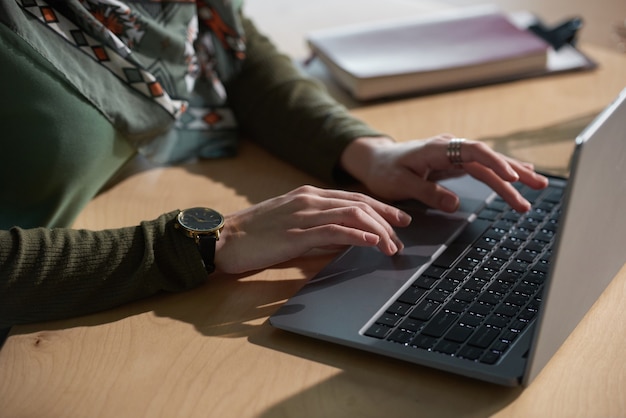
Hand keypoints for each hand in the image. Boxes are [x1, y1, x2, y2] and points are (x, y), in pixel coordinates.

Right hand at [215, 185, 411, 273]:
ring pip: (352, 214)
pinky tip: (372, 243)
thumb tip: (346, 238)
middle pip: (359, 203)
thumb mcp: (290, 224)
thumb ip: (317, 227)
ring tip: (392, 246)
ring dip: (377, 230)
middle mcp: (308, 199)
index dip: (380, 207)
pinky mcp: (295, 233)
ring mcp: (302, 214)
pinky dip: (357, 235)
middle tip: (403, 235)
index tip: (399, 219)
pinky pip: (333, 230)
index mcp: (307, 195)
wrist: (221, 238)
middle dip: (386, 218)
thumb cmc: (253, 234)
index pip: (353, 197)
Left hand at [340, 135, 548, 212]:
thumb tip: (455, 204)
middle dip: (514, 173)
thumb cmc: (384, 171)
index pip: (473, 152)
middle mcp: (449, 147)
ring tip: (537, 187)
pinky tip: (519, 175)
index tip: (512, 177)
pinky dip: (500, 172)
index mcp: (437, 148)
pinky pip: (482, 167)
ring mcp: (453, 154)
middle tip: (537, 187)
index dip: (494, 163)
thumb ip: (427, 192)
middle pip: (488, 158)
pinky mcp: (454, 162)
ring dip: (512, 175)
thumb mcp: (401, 184)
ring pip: (488, 163)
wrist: (375, 161)